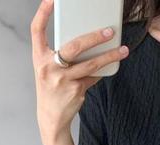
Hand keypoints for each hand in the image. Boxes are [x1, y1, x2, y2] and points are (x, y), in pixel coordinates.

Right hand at [30, 0, 129, 140]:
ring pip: (91, 64)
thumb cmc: (52, 88)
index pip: (37, 30)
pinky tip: (110, 66)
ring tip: (123, 50)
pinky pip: (93, 77)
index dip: (42, 13)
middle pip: (73, 46)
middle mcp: (49, 67)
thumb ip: (62, 56)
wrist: (51, 116)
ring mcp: (63, 80)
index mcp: (39, 57)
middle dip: (94, 37)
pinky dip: (102, 71)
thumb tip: (90, 42)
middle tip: (109, 31)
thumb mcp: (49, 69)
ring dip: (109, 57)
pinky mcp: (76, 90)